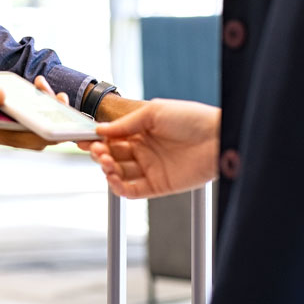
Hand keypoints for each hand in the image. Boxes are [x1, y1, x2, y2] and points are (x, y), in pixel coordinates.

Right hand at [0, 66, 64, 150]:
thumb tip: (3, 95)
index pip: (27, 139)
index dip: (51, 130)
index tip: (61, 109)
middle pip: (32, 136)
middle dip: (51, 119)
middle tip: (58, 94)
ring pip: (25, 127)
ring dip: (39, 110)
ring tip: (41, 84)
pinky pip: (14, 119)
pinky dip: (25, 105)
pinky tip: (27, 87)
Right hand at [85, 98, 220, 198]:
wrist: (219, 138)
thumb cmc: (192, 119)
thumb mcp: (154, 112)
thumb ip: (126, 124)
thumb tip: (100, 130)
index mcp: (140, 131)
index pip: (111, 137)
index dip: (97, 138)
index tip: (84, 137)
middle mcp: (143, 151)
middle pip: (112, 156)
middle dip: (100, 153)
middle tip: (97, 149)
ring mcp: (150, 168)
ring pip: (119, 174)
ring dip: (107, 169)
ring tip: (106, 161)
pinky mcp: (159, 185)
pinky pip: (132, 190)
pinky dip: (118, 187)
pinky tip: (113, 178)